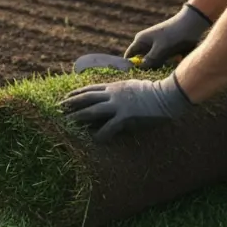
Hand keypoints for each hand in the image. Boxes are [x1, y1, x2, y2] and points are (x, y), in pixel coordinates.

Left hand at [59, 74, 193, 141]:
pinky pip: (109, 127)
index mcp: (114, 87)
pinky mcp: (127, 117)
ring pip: (92, 111)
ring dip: (77, 117)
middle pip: (85, 98)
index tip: (64, 98)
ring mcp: (119, 105)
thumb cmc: (154, 91)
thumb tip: (109, 98)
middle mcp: (113, 94)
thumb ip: (119, 91)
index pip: (89, 90)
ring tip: (66, 123)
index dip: (75, 94)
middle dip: (70, 105)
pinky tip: (94, 140)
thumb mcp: (132, 86)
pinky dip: (101, 134)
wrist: (169, 94)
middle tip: (57, 110)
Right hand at [124, 4, 211, 67]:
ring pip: (154, 60)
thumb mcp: (161, 48)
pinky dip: (169, 61)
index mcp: (140, 40)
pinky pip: (164, 58)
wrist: (192, 23)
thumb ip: (150, 59)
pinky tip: (177, 59)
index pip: (130, 55)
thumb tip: (141, 67)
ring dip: (161, 64)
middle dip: (148, 67)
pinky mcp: (166, 47)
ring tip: (171, 63)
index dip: (130, 65)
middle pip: (142, 59)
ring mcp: (156, 45)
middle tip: (157, 72)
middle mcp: (146, 43)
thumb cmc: (174, 34)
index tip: (136, 75)